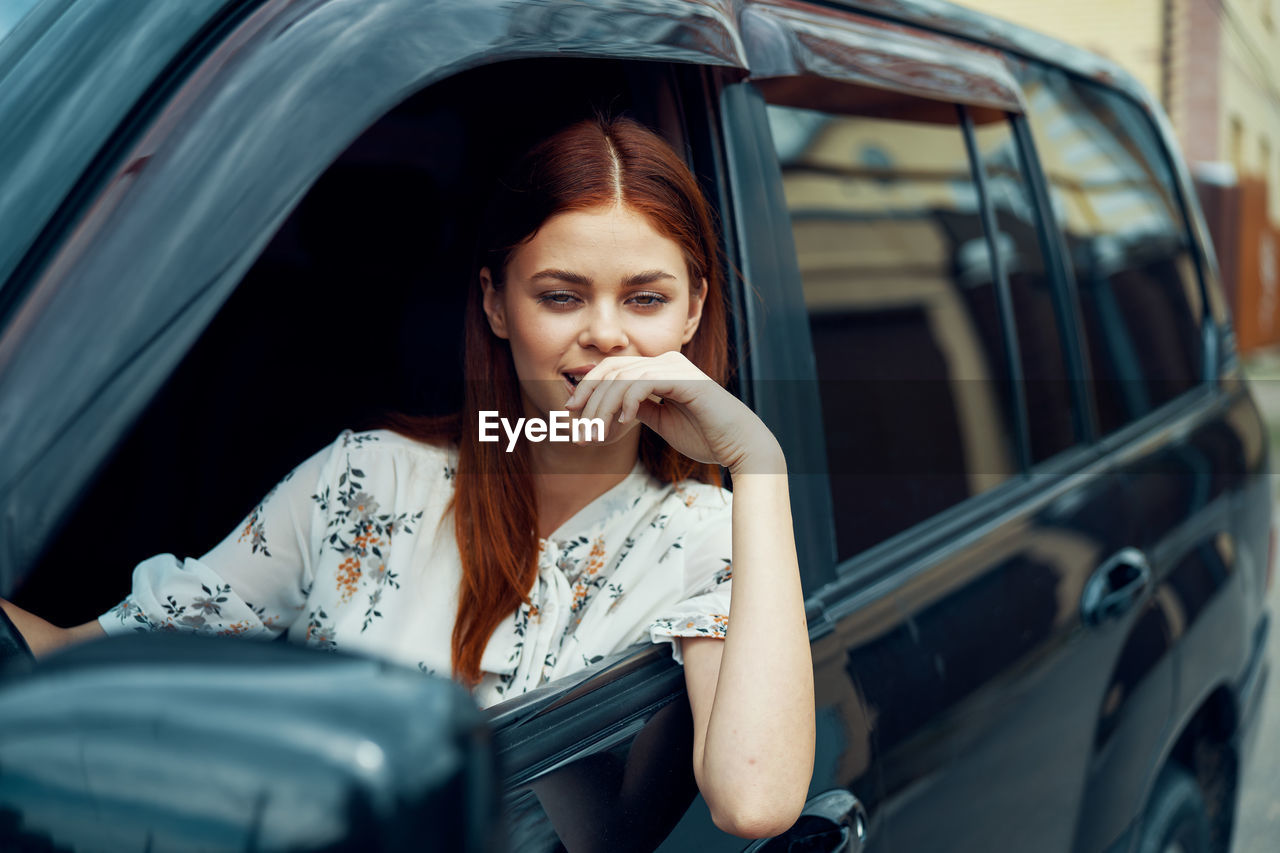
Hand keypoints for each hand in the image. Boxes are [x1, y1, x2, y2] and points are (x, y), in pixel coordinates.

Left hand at [563, 352, 782, 474]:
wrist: (739, 446)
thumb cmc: (706, 436)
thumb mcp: (662, 422)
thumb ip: (640, 409)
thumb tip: (612, 407)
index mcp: (660, 370)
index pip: (613, 369)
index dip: (587, 387)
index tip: (570, 412)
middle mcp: (666, 363)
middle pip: (612, 370)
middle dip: (588, 400)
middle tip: (577, 430)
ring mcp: (676, 368)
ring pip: (623, 378)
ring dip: (602, 408)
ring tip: (594, 434)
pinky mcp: (685, 380)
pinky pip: (644, 383)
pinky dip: (627, 401)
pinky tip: (623, 422)